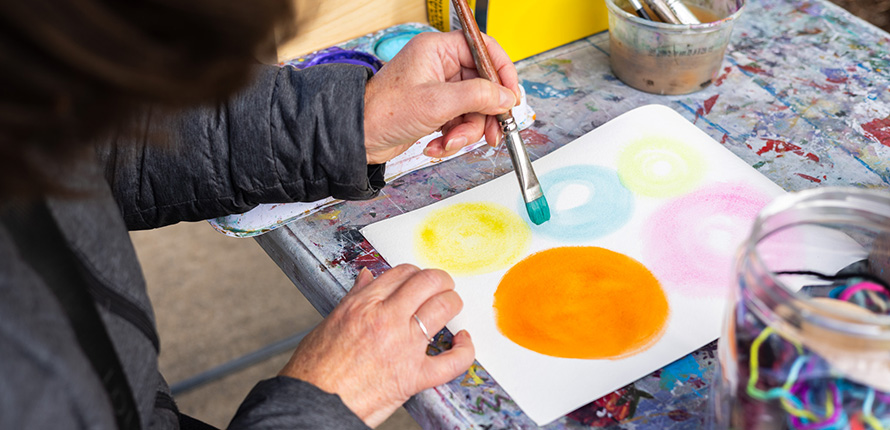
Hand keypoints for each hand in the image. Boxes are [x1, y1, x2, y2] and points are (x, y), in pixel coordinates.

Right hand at [279, 265, 473, 426]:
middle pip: (428, 283)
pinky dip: (465, 350)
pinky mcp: (415, 376)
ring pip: (444, 309)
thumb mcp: (331, 321)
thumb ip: (355, 298)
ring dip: (453, 303)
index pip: (402, 272)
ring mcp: (404, 347)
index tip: (418, 279)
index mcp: (364, 305)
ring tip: (451, 306)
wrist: (314, 403)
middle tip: (442, 286)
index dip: (415, 272)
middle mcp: (387, 319)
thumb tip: (366, 279)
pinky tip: (463, 342)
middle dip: (440, 280)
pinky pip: (453, 361)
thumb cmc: (315, 369)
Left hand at [363, 31, 520, 163]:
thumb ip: (477, 96)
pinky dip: (454, 137)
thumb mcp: (438, 102)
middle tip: (493, 133)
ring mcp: (438, 89)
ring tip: (450, 142)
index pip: (484, 50)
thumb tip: (505, 96)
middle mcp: (440, 66)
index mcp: (439, 50)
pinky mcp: (436, 110)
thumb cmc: (384, 112)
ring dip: (467, 131)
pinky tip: (438, 145)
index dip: (502, 73)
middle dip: (485, 114)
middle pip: (483, 85)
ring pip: (473, 109)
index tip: (511, 96)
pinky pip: (460, 122)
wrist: (360, 138)